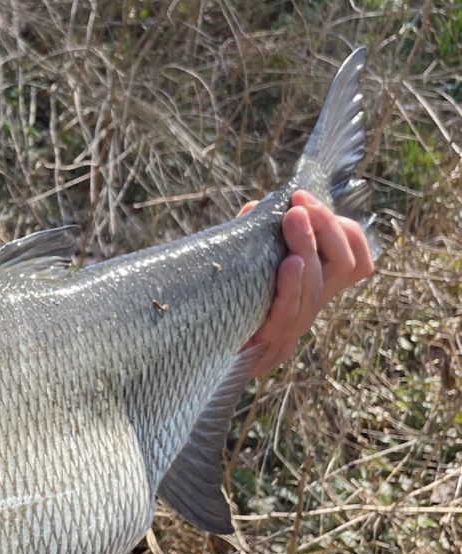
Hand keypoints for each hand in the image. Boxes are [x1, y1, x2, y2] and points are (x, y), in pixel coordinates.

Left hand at [244, 190, 373, 375]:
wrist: (199, 351)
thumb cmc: (226, 300)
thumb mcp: (244, 262)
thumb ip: (254, 237)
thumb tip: (257, 209)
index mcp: (313, 285)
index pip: (355, 259)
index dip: (343, 230)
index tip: (306, 201)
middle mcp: (311, 305)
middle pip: (345, 265)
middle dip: (326, 227)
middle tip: (300, 203)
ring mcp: (293, 326)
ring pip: (317, 286)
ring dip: (307, 247)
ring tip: (294, 218)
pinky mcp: (267, 345)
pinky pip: (287, 314)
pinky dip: (290, 286)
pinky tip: (288, 264)